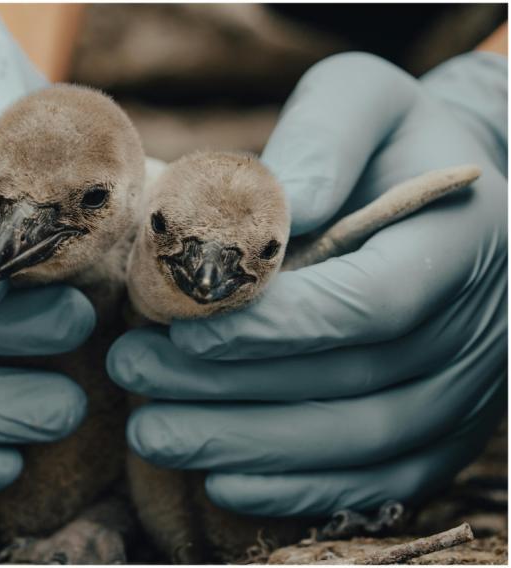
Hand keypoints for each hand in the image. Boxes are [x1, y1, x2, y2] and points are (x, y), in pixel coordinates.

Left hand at [108, 51, 506, 516]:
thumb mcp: (362, 102)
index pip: (370, 303)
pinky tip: (219, 479)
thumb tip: (277, 206)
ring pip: (355, 444)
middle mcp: (473, 328)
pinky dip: (296, 489)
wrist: (447, 192)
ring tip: (151, 430)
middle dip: (229, 387)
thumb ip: (324, 136)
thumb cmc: (391, 144)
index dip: (277, 327)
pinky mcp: (439, 430)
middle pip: (349, 383)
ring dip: (245, 445)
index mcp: (457, 242)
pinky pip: (375, 481)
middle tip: (133, 372)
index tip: (186, 330)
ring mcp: (462, 390)